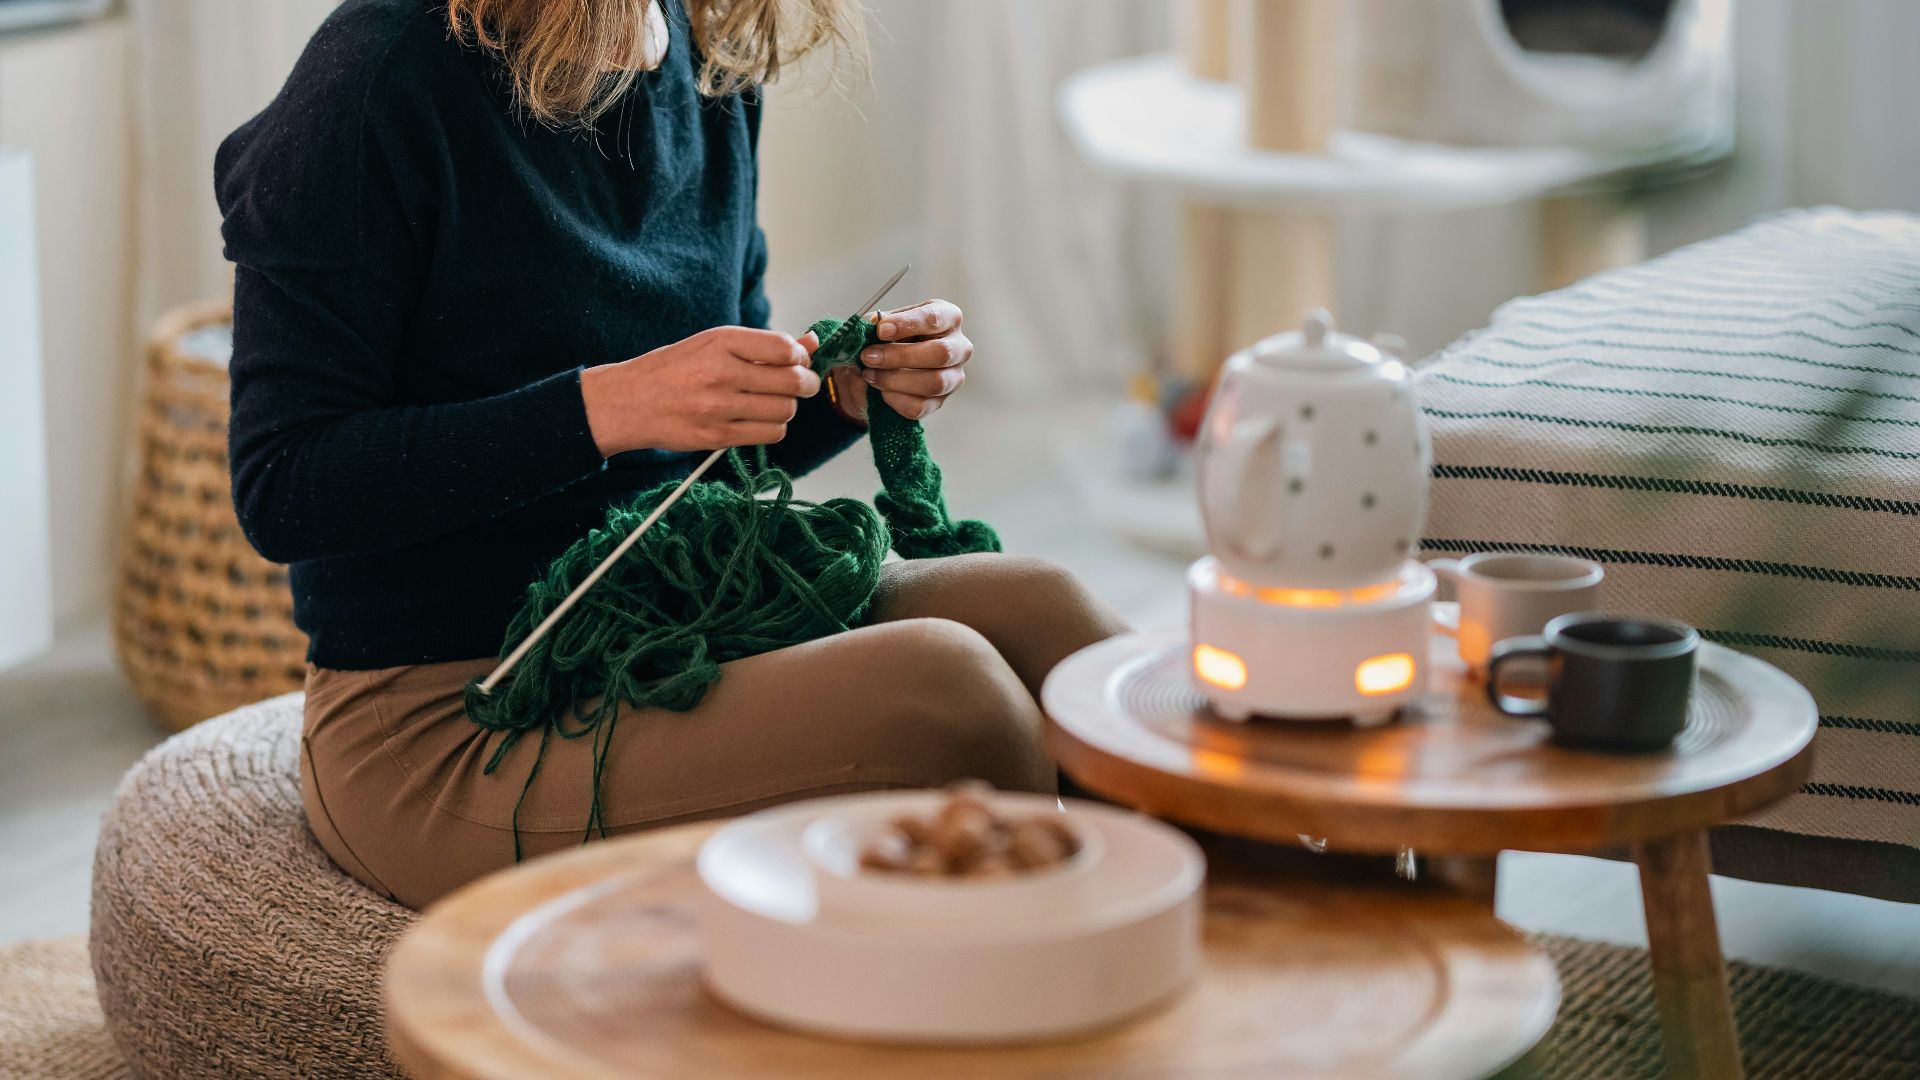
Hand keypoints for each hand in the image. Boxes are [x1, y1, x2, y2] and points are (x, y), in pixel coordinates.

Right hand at [580, 326, 819, 455]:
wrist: (628, 401)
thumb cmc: (674, 369)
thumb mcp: (713, 344)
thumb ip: (763, 345)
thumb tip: (811, 342)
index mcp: (721, 341)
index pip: (784, 348)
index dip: (800, 356)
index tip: (798, 360)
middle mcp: (721, 372)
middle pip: (792, 382)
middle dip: (806, 383)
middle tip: (803, 384)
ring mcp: (720, 407)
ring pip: (785, 410)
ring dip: (787, 407)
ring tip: (771, 401)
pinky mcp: (718, 436)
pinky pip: (771, 434)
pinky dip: (774, 427)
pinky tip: (758, 419)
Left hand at [859, 299, 971, 419]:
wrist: (882, 367)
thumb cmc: (889, 338)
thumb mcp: (882, 323)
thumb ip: (877, 323)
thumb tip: (872, 327)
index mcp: (948, 317)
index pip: (934, 318)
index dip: (906, 324)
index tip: (880, 330)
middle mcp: (958, 347)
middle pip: (941, 353)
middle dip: (900, 356)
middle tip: (870, 356)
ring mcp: (953, 377)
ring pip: (934, 383)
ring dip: (895, 380)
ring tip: (870, 374)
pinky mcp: (940, 402)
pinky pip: (921, 406)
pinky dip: (896, 399)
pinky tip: (882, 390)